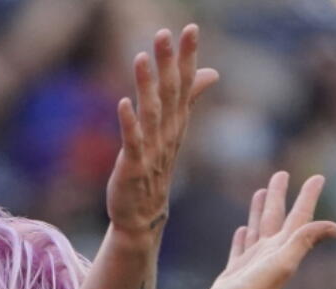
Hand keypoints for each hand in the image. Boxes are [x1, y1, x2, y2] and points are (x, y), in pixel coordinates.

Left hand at [106, 25, 217, 236]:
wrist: (143, 213)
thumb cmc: (155, 169)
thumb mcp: (173, 130)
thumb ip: (189, 98)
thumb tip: (212, 71)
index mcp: (176, 122)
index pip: (185, 84)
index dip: (187, 56)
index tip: (190, 28)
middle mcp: (167, 133)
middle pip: (170, 93)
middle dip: (168, 63)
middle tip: (165, 32)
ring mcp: (151, 150)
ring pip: (151, 112)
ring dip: (146, 85)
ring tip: (140, 57)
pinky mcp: (133, 166)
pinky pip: (133, 142)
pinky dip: (129, 123)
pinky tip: (123, 103)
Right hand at [201, 171, 335, 288]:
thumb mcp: (284, 262)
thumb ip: (304, 241)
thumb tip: (335, 227)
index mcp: (284, 248)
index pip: (299, 217)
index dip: (308, 197)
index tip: (317, 178)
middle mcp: (270, 253)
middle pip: (276, 217)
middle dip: (280, 196)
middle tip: (281, 174)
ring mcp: (252, 262)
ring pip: (258, 229)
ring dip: (259, 211)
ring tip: (260, 192)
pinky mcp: (235, 272)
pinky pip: (240, 248)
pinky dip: (242, 237)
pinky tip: (242, 230)